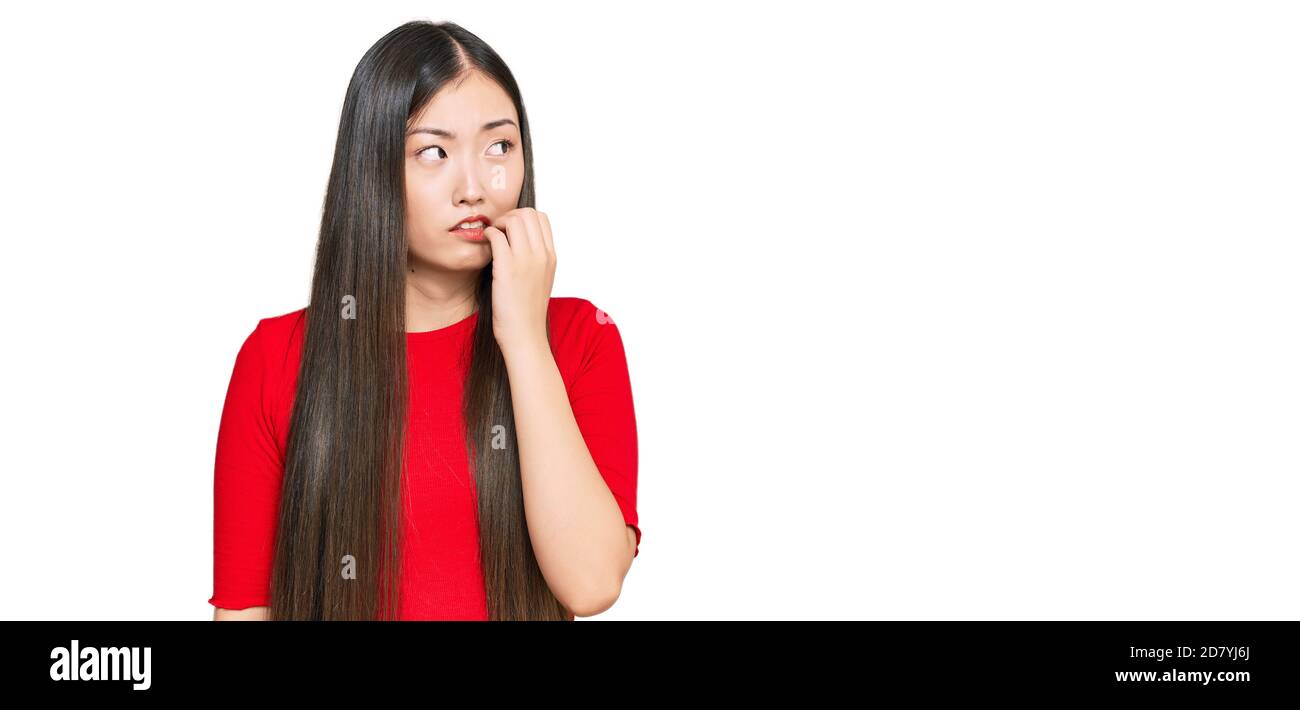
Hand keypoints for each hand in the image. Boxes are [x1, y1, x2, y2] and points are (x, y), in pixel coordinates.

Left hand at [481, 207, 555, 353]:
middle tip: (499, 231)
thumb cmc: (527, 311)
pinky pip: (496, 236)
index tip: (510, 230)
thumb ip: (535, 260)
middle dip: (509, 216)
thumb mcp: (541, 280)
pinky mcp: (507, 268)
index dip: (523, 217)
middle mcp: (541, 255)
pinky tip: (485, 245)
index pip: (541, 218)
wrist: (525, 335)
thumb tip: (520, 243)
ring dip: (498, 223)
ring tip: (492, 238)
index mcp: (551, 257)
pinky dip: (488, 235)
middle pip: (528, 214)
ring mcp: (525, 260)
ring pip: (513, 220)